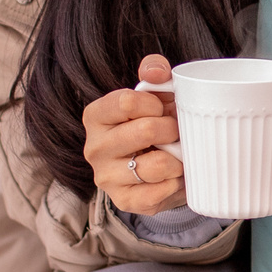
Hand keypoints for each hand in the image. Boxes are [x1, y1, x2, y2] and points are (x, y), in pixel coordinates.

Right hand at [84, 53, 185, 214]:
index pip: (127, 101)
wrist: (156, 165)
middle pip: (145, 131)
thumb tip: (157, 71)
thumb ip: (154, 72)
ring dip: (178, 158)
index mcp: (95, 116)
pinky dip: (175, 183)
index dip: (154, 104)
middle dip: (172, 129)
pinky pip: (159, 192)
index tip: (162, 109)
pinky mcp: (124, 201)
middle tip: (176, 132)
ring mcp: (106, 177)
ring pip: (156, 165)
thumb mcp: (152, 94)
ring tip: (177, 154)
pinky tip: (173, 176)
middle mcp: (94, 148)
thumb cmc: (151, 123)